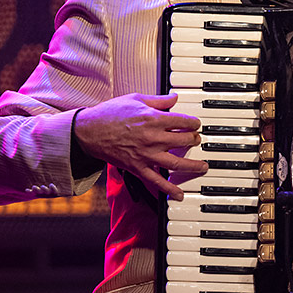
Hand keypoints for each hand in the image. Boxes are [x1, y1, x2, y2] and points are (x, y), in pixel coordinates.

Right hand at [73, 93, 207, 200]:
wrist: (89, 131)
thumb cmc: (110, 114)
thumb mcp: (136, 98)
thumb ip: (159, 100)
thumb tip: (175, 98)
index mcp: (154, 118)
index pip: (184, 122)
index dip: (194, 123)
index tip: (196, 125)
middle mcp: (153, 138)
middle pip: (184, 141)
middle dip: (194, 140)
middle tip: (197, 140)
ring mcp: (146, 155)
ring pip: (176, 163)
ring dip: (193, 166)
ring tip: (203, 166)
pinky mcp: (137, 167)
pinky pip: (156, 181)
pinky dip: (169, 189)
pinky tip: (180, 194)